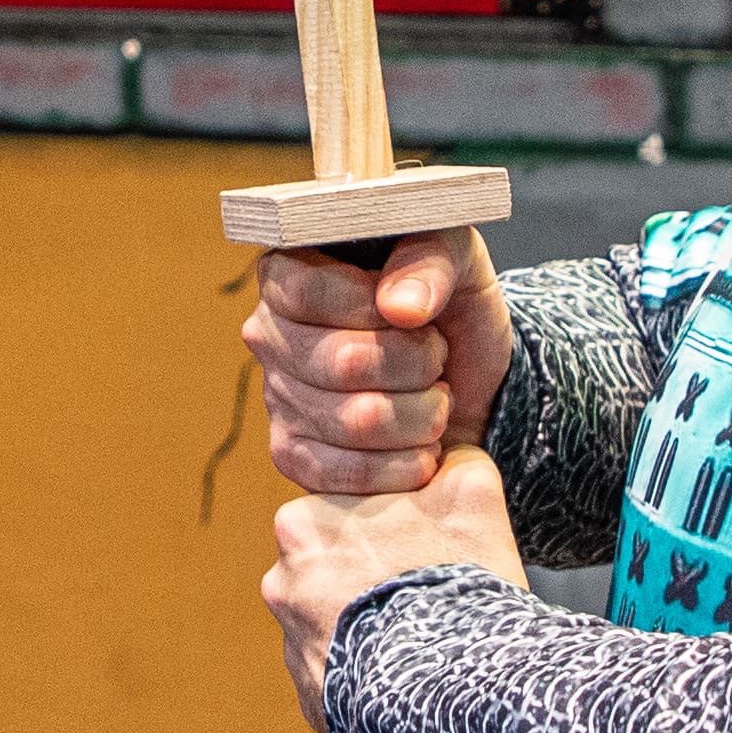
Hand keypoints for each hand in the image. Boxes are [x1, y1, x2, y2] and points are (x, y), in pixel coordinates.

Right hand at [243, 228, 511, 497]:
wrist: (462, 378)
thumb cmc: (448, 304)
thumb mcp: (456, 260)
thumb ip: (430, 261)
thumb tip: (400, 308)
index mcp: (287, 272)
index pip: (307, 292)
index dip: (373, 308)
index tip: (417, 315)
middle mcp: (269, 335)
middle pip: (342, 362)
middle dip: (416, 364)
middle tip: (438, 358)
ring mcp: (276, 399)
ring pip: (356, 421)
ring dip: (422, 415)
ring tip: (436, 399)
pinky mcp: (293, 456)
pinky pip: (351, 473)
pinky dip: (407, 464)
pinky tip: (425, 445)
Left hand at [263, 450, 525, 732]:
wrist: (451, 687)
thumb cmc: (455, 579)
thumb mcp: (469, 494)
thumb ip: (450, 462)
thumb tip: (447, 456)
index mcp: (300, 524)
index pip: (347, 515)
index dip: (396, 527)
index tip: (429, 545)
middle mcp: (281, 585)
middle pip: (339, 570)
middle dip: (378, 577)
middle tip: (431, 589)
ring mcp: (293, 649)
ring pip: (341, 624)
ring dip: (375, 627)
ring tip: (429, 638)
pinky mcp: (313, 702)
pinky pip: (346, 677)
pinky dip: (374, 673)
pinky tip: (415, 675)